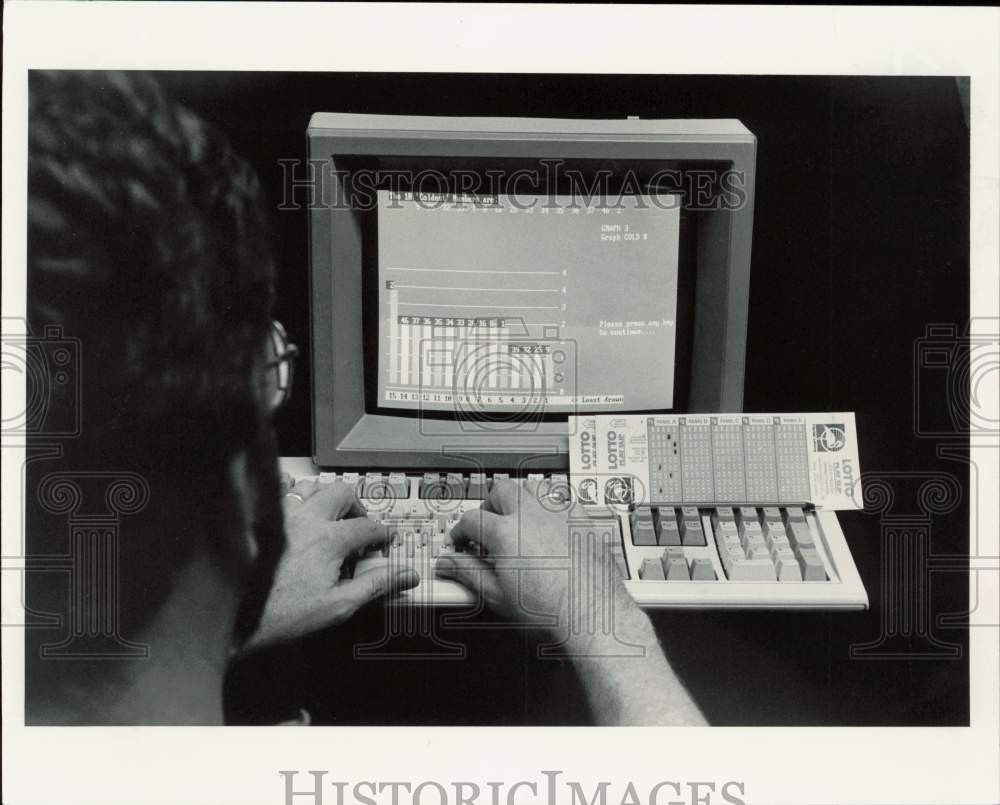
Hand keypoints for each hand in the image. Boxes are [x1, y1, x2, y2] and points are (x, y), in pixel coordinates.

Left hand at [245, 480, 418, 649]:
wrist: (235, 617)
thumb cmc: (282, 615)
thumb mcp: (339, 606)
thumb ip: (376, 585)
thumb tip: (406, 575)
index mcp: (329, 540)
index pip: (368, 526)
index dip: (383, 532)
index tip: (386, 539)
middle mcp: (306, 519)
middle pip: (342, 493)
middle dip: (357, 506)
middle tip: (360, 524)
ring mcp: (281, 516)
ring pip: (311, 486)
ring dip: (326, 497)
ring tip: (330, 515)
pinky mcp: (260, 520)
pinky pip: (278, 491)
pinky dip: (290, 492)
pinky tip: (293, 505)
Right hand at [436, 479, 632, 634]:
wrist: (592, 618)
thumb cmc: (551, 612)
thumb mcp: (497, 596)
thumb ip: (468, 574)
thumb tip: (449, 565)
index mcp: (506, 532)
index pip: (471, 520)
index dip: (461, 532)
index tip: (461, 543)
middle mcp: (532, 516)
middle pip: (502, 491)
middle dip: (489, 506)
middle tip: (486, 526)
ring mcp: (560, 515)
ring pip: (532, 488)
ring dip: (519, 497)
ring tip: (514, 517)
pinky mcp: (582, 520)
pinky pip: (562, 498)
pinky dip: (550, 504)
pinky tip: (548, 520)